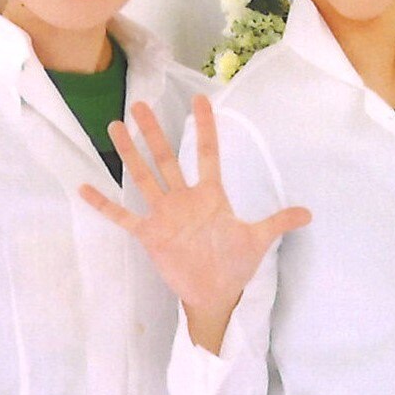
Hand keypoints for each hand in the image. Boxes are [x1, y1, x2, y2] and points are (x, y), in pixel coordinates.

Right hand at [80, 97, 311, 350]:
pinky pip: (122, 217)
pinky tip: (85, 187)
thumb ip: (278, 222)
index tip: (201, 100)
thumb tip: (309, 214)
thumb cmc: (235, 265)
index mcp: (211, 196)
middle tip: (140, 104)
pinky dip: (104, 204)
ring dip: (130, 154)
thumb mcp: (259, 240)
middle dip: (154, 133)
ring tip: (115, 126)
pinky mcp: (150, 235)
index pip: (208, 154)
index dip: (206, 128)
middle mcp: (184, 199)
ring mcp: (164, 215)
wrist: (216, 294)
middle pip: (167, 159)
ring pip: (144, 178)